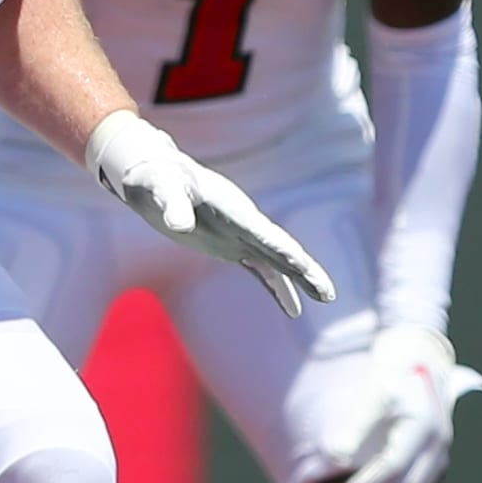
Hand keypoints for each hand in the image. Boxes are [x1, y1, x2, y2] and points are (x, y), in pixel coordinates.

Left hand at [85, 110, 334, 316]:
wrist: (153, 173)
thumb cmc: (156, 177)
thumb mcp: (160, 187)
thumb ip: (172, 203)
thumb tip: (179, 225)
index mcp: (232, 207)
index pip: (262, 233)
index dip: (283, 251)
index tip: (303, 267)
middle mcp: (243, 221)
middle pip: (279, 247)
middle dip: (303, 270)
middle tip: (327, 293)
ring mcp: (239, 234)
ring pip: (277, 259)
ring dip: (299, 279)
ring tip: (325, 297)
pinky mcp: (231, 245)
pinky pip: (261, 269)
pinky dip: (277, 287)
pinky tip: (293, 309)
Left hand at [327, 324, 481, 482]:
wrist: (419, 347)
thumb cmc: (395, 365)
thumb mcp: (374, 391)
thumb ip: (356, 425)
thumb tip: (335, 457)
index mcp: (424, 427)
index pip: (394, 467)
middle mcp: (439, 439)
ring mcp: (442, 442)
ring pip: (421, 482)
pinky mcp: (437, 442)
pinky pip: (423, 473)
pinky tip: (380, 482)